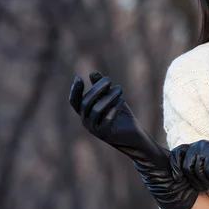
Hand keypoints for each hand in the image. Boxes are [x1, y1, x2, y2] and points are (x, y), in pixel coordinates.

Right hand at [68, 70, 198, 208]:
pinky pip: (106, 119)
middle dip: (97, 89)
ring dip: (108, 97)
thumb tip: (92, 73)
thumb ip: (102, 87)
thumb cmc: (122, 115)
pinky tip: (122, 100)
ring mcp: (94, 130)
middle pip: (86, 103)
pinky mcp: (105, 134)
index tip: (79, 77)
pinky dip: (113, 108)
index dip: (75, 91)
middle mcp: (86, 122)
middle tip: (109, 80)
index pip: (74, 102)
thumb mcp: (111, 98)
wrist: (134, 135)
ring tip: (120, 89)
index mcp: (85, 113)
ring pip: (95, 110)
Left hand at [172, 140, 208, 193]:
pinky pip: (208, 170)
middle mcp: (199, 145)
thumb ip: (193, 167)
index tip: (177, 179)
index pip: (177, 153)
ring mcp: (207, 147)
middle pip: (186, 166)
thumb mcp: (205, 166)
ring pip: (198, 171)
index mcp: (194, 147)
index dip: (174, 166)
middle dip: (194, 182)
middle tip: (202, 190)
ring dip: (205, 184)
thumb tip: (176, 178)